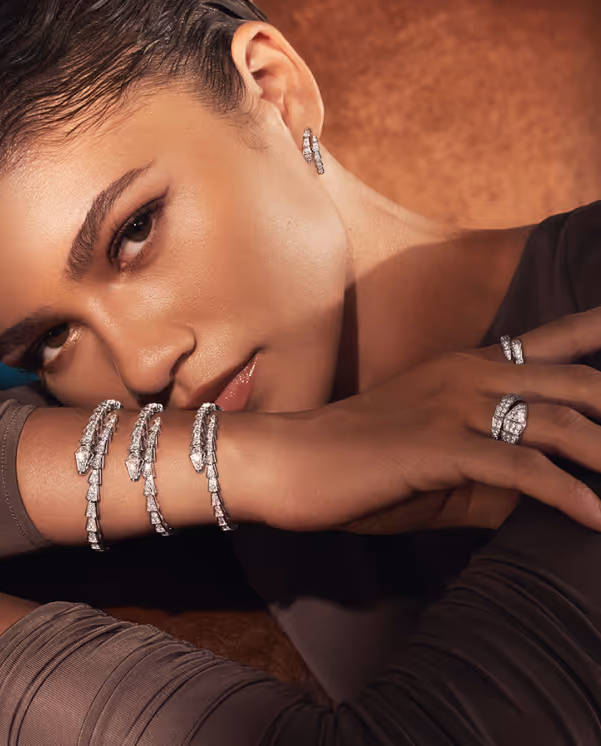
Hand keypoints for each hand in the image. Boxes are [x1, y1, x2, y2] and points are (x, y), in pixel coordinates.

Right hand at [273, 305, 600, 534]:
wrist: (289, 463)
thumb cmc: (360, 466)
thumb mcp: (438, 468)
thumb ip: (494, 477)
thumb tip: (545, 501)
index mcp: (470, 368)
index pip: (556, 340)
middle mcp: (470, 375)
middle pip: (575, 379)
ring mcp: (454, 407)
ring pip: (558, 424)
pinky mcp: (437, 447)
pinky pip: (520, 470)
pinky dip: (568, 496)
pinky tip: (596, 520)